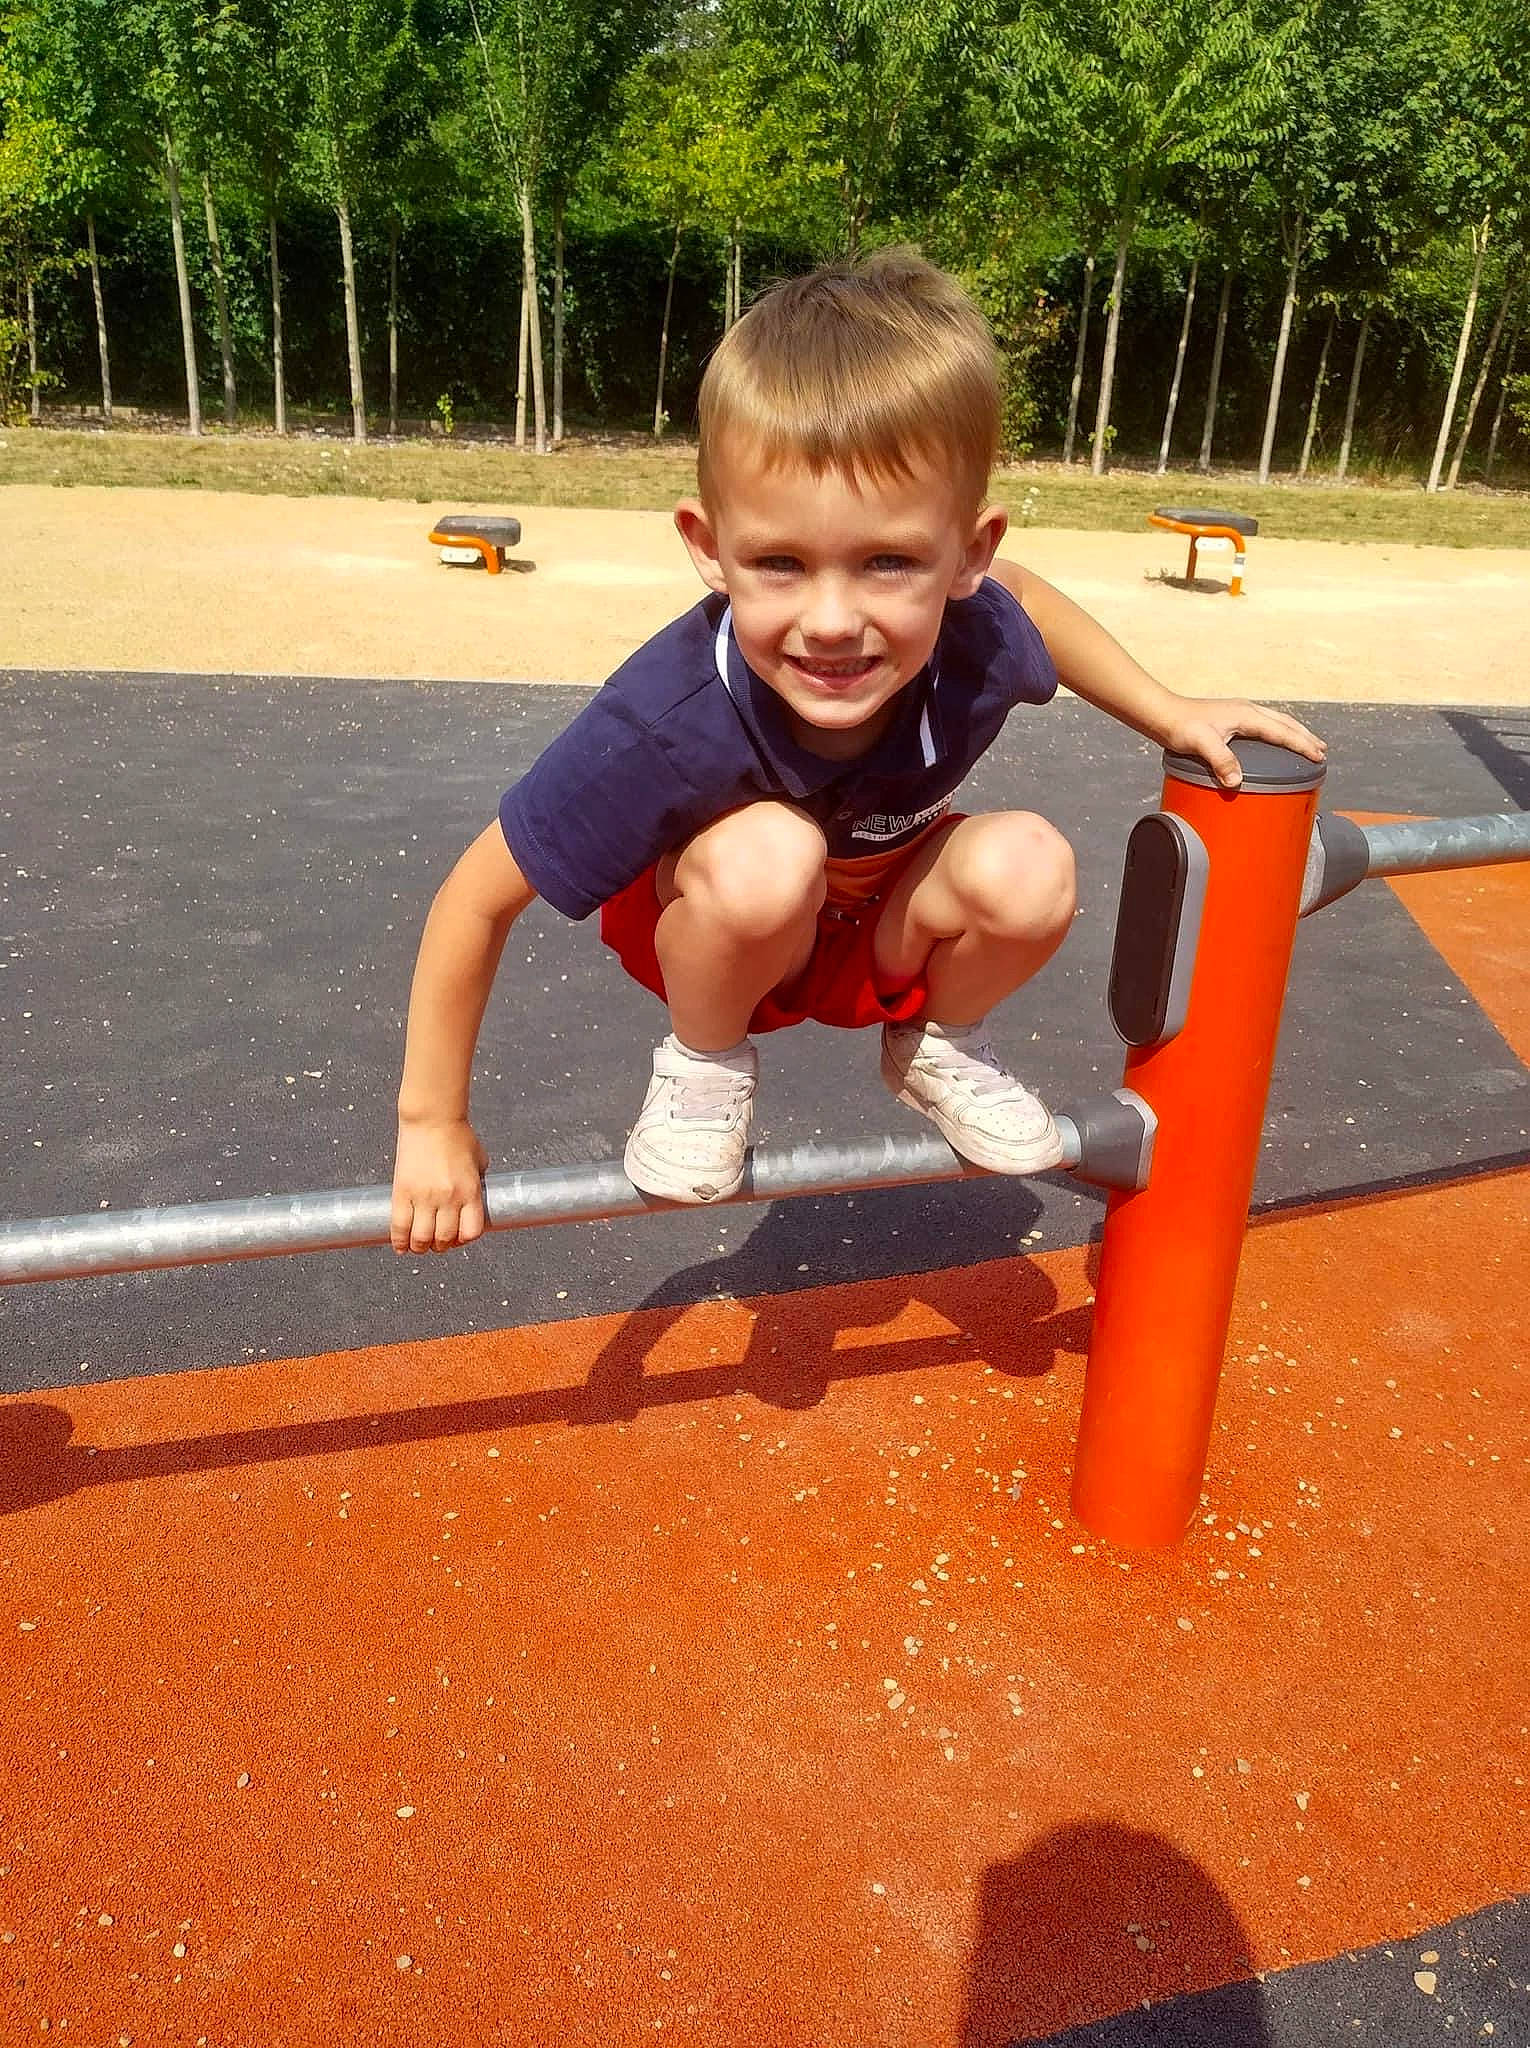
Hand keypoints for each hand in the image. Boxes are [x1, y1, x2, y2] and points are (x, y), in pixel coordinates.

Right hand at [391, 1116, 489, 1252]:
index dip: (464, 1241)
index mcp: (470, 1192)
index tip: (458, 1239)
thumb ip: (477, 1183)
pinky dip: (399, 1241)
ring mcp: (424, 1196)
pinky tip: (400, 1247)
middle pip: (445, 1239)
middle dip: (441, 1246)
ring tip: (419, 1245)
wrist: (432, 1119)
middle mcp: (449, 1198)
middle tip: (436, 1242)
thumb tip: (474, 1202)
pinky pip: (399, 1226)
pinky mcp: (403, 1191)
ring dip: (420, 1247)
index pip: (470, 1232)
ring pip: (421, 1238)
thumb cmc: (458, 1135)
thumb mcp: (479, 1161)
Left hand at [1159, 698, 1326, 789]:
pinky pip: (1263, 724)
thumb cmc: (1180, 726)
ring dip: (1293, 733)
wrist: (1161, 713)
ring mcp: (1239, 713)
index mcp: (1246, 715)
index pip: (1282, 731)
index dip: (1301, 745)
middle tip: (1321, 751)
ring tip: (1306, 744)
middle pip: (1284, 723)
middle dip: (1304, 737)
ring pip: (1275, 721)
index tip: (1318, 756)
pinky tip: (1274, 741)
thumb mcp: (1201, 744)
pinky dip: (1277, 732)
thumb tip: (1237, 781)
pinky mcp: (1231, 718)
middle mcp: (1246, 710)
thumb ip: (1220, 760)